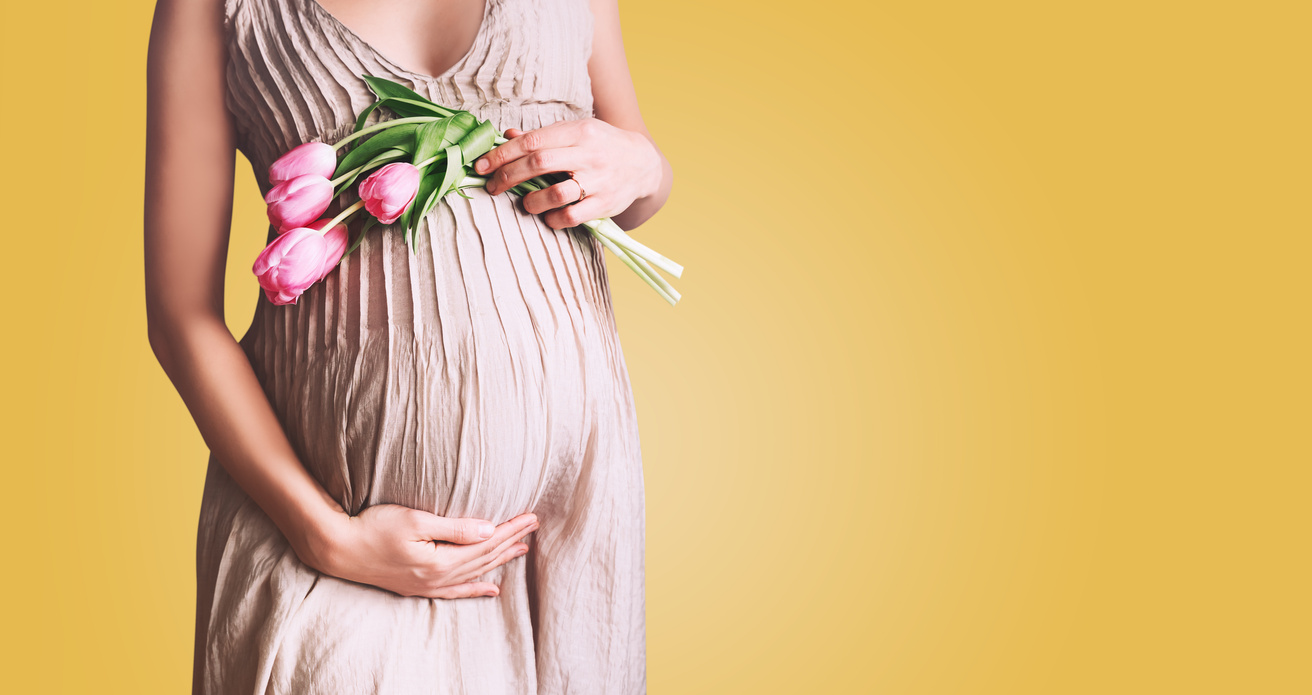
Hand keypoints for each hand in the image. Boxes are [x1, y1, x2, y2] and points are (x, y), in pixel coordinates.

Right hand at [307, 503, 538, 598]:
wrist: (339, 549)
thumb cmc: (374, 527)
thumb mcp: (415, 520)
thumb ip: (455, 528)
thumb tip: (489, 530)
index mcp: (440, 561)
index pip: (486, 543)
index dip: (510, 530)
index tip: (531, 517)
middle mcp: (438, 578)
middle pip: (485, 559)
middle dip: (511, 542)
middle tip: (534, 526)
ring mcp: (428, 586)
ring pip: (474, 573)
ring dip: (499, 561)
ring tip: (522, 550)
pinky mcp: (418, 587)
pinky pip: (456, 591)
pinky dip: (476, 589)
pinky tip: (491, 589)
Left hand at [475, 118, 662, 229]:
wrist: (643, 163)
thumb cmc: (601, 146)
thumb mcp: (576, 132)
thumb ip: (542, 137)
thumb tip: (507, 137)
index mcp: (578, 132)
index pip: (533, 141)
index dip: (503, 154)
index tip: (482, 165)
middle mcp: (588, 154)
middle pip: (539, 163)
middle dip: (509, 175)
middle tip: (492, 186)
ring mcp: (598, 181)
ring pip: (556, 193)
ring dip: (532, 201)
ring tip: (526, 203)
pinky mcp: (605, 204)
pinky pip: (572, 216)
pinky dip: (554, 219)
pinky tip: (548, 217)